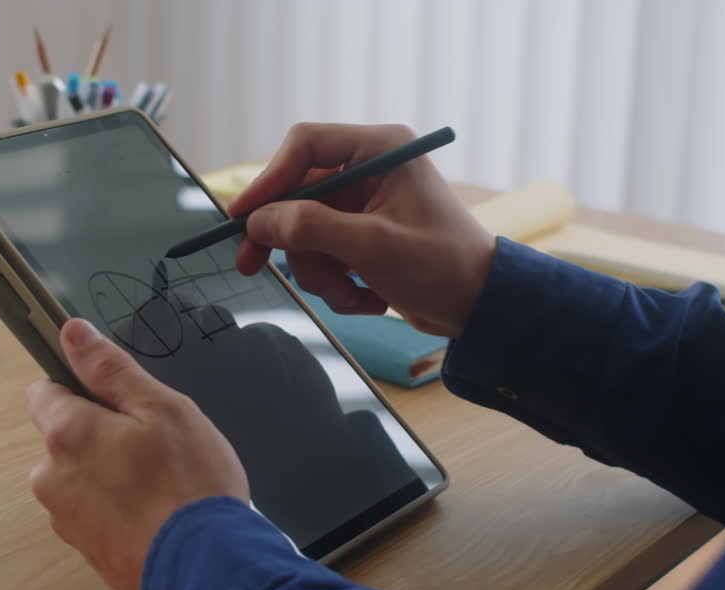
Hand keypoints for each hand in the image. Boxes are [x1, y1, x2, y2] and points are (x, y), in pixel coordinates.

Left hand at [25, 318, 248, 589]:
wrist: (209, 574)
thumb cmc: (191, 487)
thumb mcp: (161, 408)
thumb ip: (111, 369)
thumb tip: (72, 334)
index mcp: (66, 434)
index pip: (44, 392)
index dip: (81, 388)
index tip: (116, 397)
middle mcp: (52, 478)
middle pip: (67, 439)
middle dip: (103, 436)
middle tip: (156, 445)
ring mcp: (67, 521)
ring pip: (84, 479)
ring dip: (113, 476)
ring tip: (164, 486)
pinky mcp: (87, 554)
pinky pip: (98, 516)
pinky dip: (122, 512)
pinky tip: (160, 516)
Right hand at [230, 122, 496, 337]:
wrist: (480, 308)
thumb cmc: (443, 266)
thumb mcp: (372, 247)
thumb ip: (311, 229)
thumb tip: (258, 222)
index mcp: (380, 150)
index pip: (304, 146)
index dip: (268, 180)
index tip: (243, 218)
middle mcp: (370, 169)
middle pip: (296, 194)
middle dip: (290, 242)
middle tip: (252, 268)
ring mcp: (365, 204)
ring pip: (306, 232)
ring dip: (320, 273)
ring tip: (351, 295)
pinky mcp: (363, 236)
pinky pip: (324, 255)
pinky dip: (337, 284)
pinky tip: (367, 298)